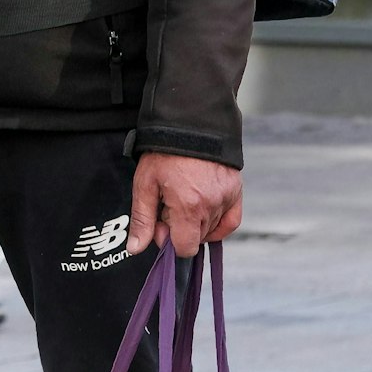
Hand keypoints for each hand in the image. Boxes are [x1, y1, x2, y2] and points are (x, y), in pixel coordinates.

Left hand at [125, 152, 243, 257]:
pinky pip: (232, 221)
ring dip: (197, 222)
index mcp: (188, 207)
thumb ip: (142, 219)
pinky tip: (206, 216)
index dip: (170, 242)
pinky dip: (219, 224)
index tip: (162, 223)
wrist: (189, 122)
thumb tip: (135, 248)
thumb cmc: (164, 152)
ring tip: (186, 198)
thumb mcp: (145, 184)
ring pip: (211, 229)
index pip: (185, 248)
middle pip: (196, 238)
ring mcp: (226, 198)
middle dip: (181, 229)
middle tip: (170, 205)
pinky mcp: (236, 190)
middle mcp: (211, 205)